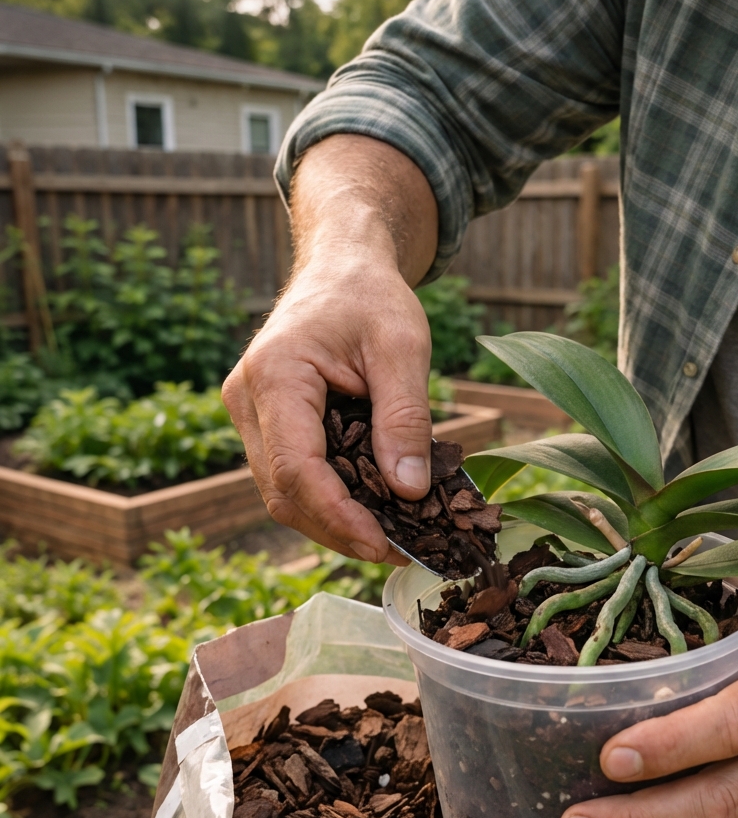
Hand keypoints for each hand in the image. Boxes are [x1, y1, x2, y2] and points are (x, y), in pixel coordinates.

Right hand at [222, 135, 438, 561]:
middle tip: (398, 550)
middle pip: (284, 493)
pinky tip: (372, 507)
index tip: (387, 545)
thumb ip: (405, 418)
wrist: (340, 267)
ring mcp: (248, 413)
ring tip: (392, 536)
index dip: (340, 517)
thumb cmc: (372, 297)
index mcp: (276, 375)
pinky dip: (329, 499)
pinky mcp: (263, 422)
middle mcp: (247, 399)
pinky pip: (291, 475)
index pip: (298, 469)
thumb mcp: (403, 347)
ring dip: (334, 521)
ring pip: (282, 492)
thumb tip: (410, 492)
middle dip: (339, 530)